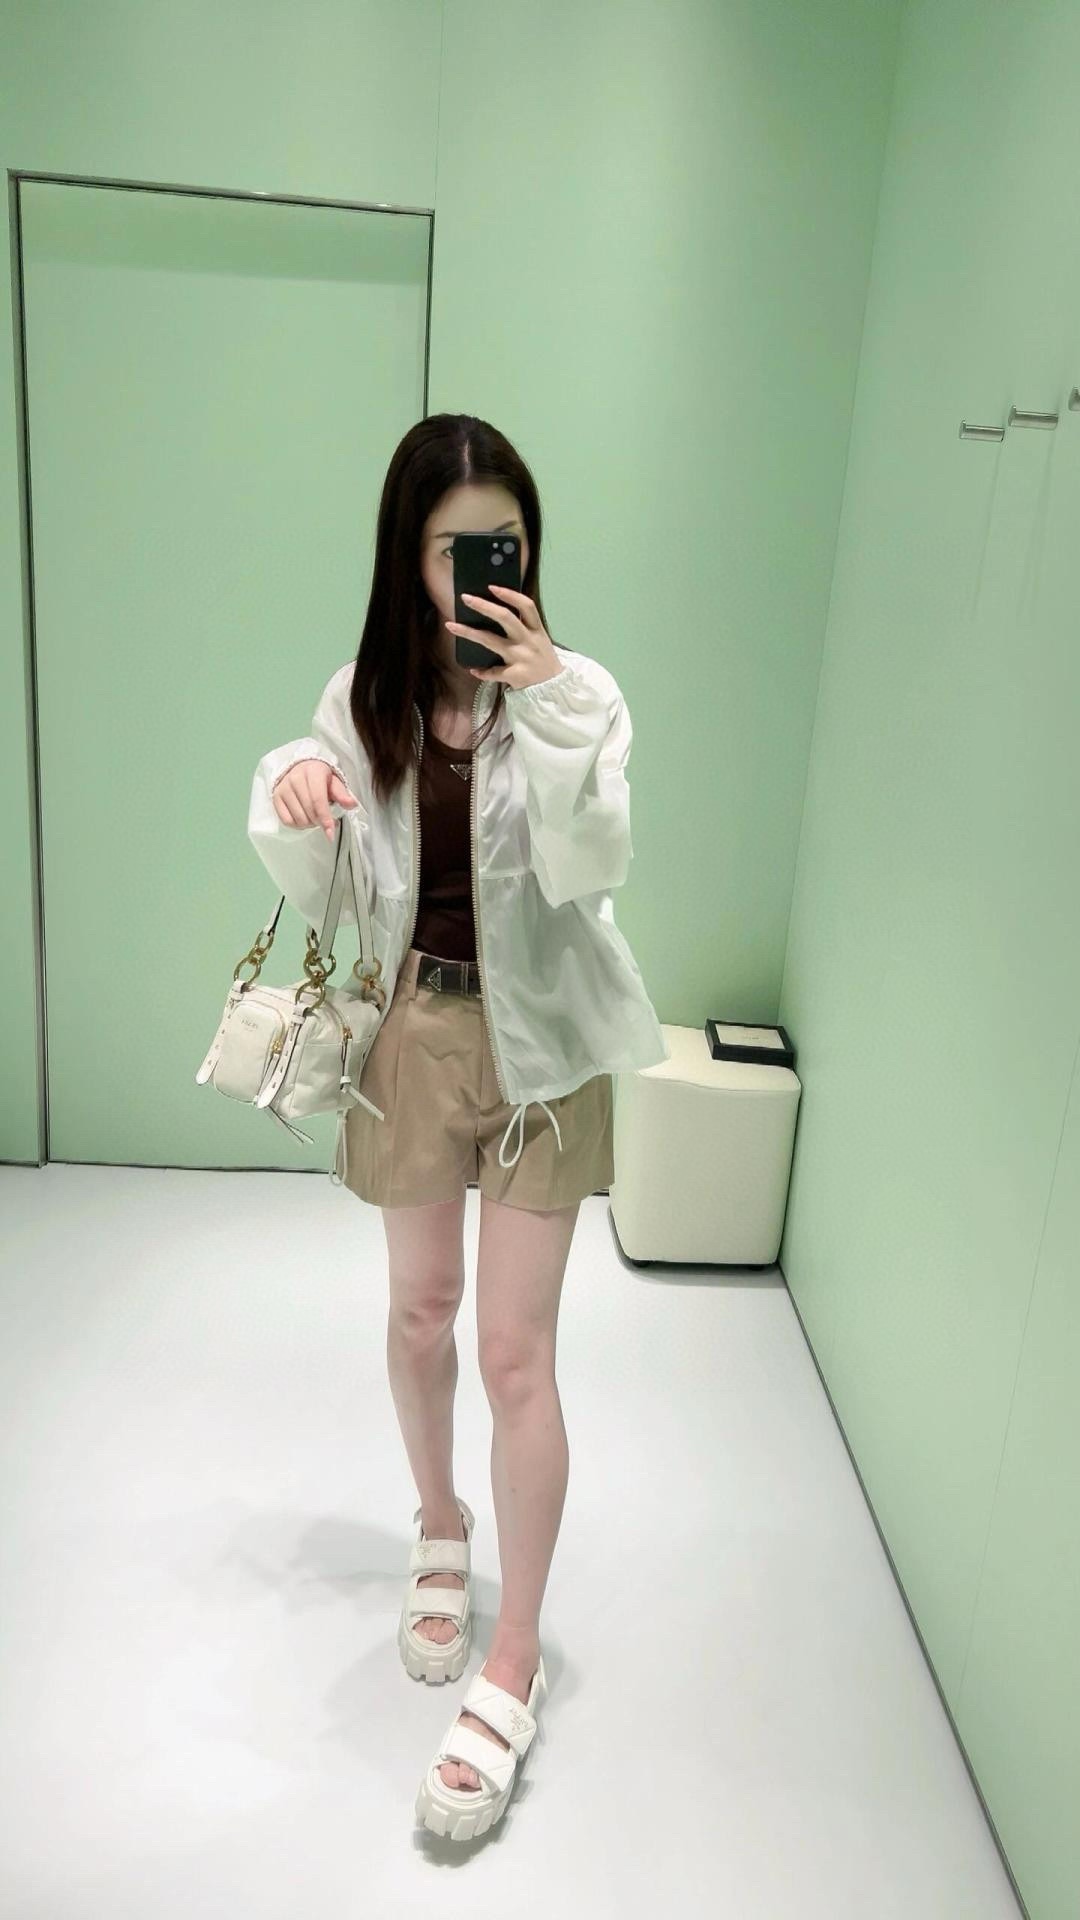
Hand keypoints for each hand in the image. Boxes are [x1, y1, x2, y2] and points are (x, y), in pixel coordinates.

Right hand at [272, 759, 357, 840]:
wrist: (300, 767)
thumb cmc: (320, 777)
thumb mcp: (334, 781)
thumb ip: (342, 794)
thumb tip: (352, 804)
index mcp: (312, 772)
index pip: (318, 800)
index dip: (325, 819)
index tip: (331, 833)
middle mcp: (295, 778)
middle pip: (309, 811)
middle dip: (320, 822)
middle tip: (326, 822)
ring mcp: (283, 788)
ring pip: (298, 818)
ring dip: (309, 825)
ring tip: (316, 818)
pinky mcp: (276, 797)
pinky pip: (286, 820)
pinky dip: (297, 826)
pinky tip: (304, 820)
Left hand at [445, 583, 561, 689]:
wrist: (552, 686)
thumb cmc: (541, 658)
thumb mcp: (540, 639)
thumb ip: (524, 626)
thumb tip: (496, 610)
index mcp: (536, 630)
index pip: (526, 606)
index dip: (510, 594)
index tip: (492, 587)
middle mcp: (529, 641)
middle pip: (505, 618)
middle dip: (483, 606)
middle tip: (465, 598)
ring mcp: (521, 658)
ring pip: (491, 641)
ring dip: (469, 633)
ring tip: (451, 626)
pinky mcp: (515, 675)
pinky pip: (494, 672)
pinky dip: (483, 671)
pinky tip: (474, 669)